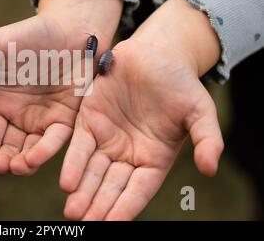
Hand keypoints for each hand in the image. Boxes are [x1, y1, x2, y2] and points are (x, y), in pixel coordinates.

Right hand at [0, 0, 121, 176]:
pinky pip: (54, 140)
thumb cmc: (33, 35)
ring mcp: (43, 120)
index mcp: (0, 103)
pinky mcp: (66, 120)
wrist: (72, 29)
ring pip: (30, 150)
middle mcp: (20, 116)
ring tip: (15, 168)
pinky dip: (44, 150)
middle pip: (7, 147)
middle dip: (1, 161)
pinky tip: (34, 158)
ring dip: (22, 162)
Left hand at [60, 0, 223, 219]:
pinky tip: (67, 181)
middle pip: (111, 185)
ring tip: (73, 211)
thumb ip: (206, 139)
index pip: (138, 189)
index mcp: (154, 157)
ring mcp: (107, 137)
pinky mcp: (89, 120)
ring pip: (92, 170)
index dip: (126, 207)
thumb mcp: (199, 111)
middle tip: (84, 222)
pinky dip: (73, 163)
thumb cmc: (180, 83)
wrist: (155, 53)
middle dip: (98, 205)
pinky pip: (79, 146)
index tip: (112, 224)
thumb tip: (210, 168)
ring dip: (83, 191)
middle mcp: (128, 153)